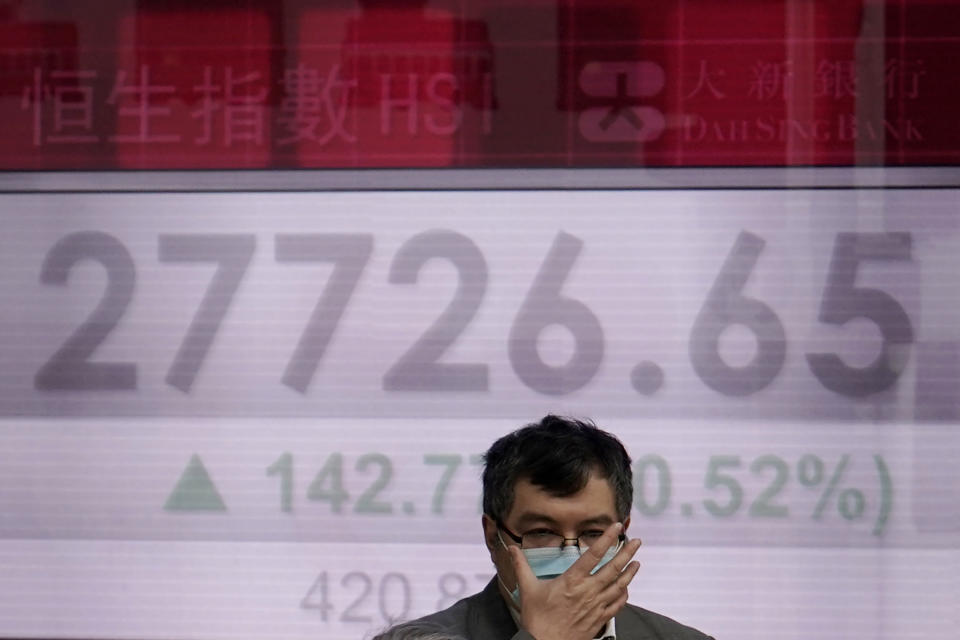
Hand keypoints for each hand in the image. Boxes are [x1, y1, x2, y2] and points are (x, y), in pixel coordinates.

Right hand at [510, 522, 641, 639]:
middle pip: (613, 568)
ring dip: (630, 573)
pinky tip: (626, 589)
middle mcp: (588, 591)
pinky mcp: (599, 619)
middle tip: (637, 541)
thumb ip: (522, 566)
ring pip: (619, 586)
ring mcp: (596, 606)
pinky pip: (617, 605)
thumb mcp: (528, 589)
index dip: (607, 538)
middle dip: (627, 553)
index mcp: (572, 580)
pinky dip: (624, 595)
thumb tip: (513, 549)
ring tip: (637, 562)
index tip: (616, 527)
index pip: (594, 554)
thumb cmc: (537, 618)